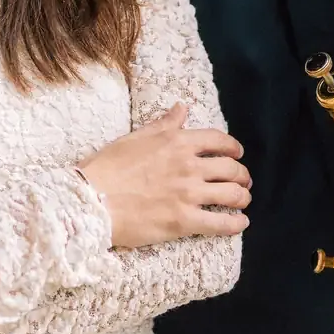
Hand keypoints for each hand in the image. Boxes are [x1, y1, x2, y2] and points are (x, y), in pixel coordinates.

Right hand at [78, 103, 251, 247]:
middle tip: (242, 182)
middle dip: (241, 175)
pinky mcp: (184, 221)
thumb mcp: (135, 137)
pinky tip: (240, 224)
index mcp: (177, 142)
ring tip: (243, 201)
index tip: (237, 153)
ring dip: (242, 198)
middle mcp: (188, 165)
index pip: (218, 140)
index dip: (233, 147)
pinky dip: (236, 224)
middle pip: (231, 168)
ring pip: (231, 195)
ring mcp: (188, 194)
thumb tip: (182, 108)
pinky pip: (221, 223)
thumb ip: (163, 124)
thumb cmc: (107, 168)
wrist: (90, 201)